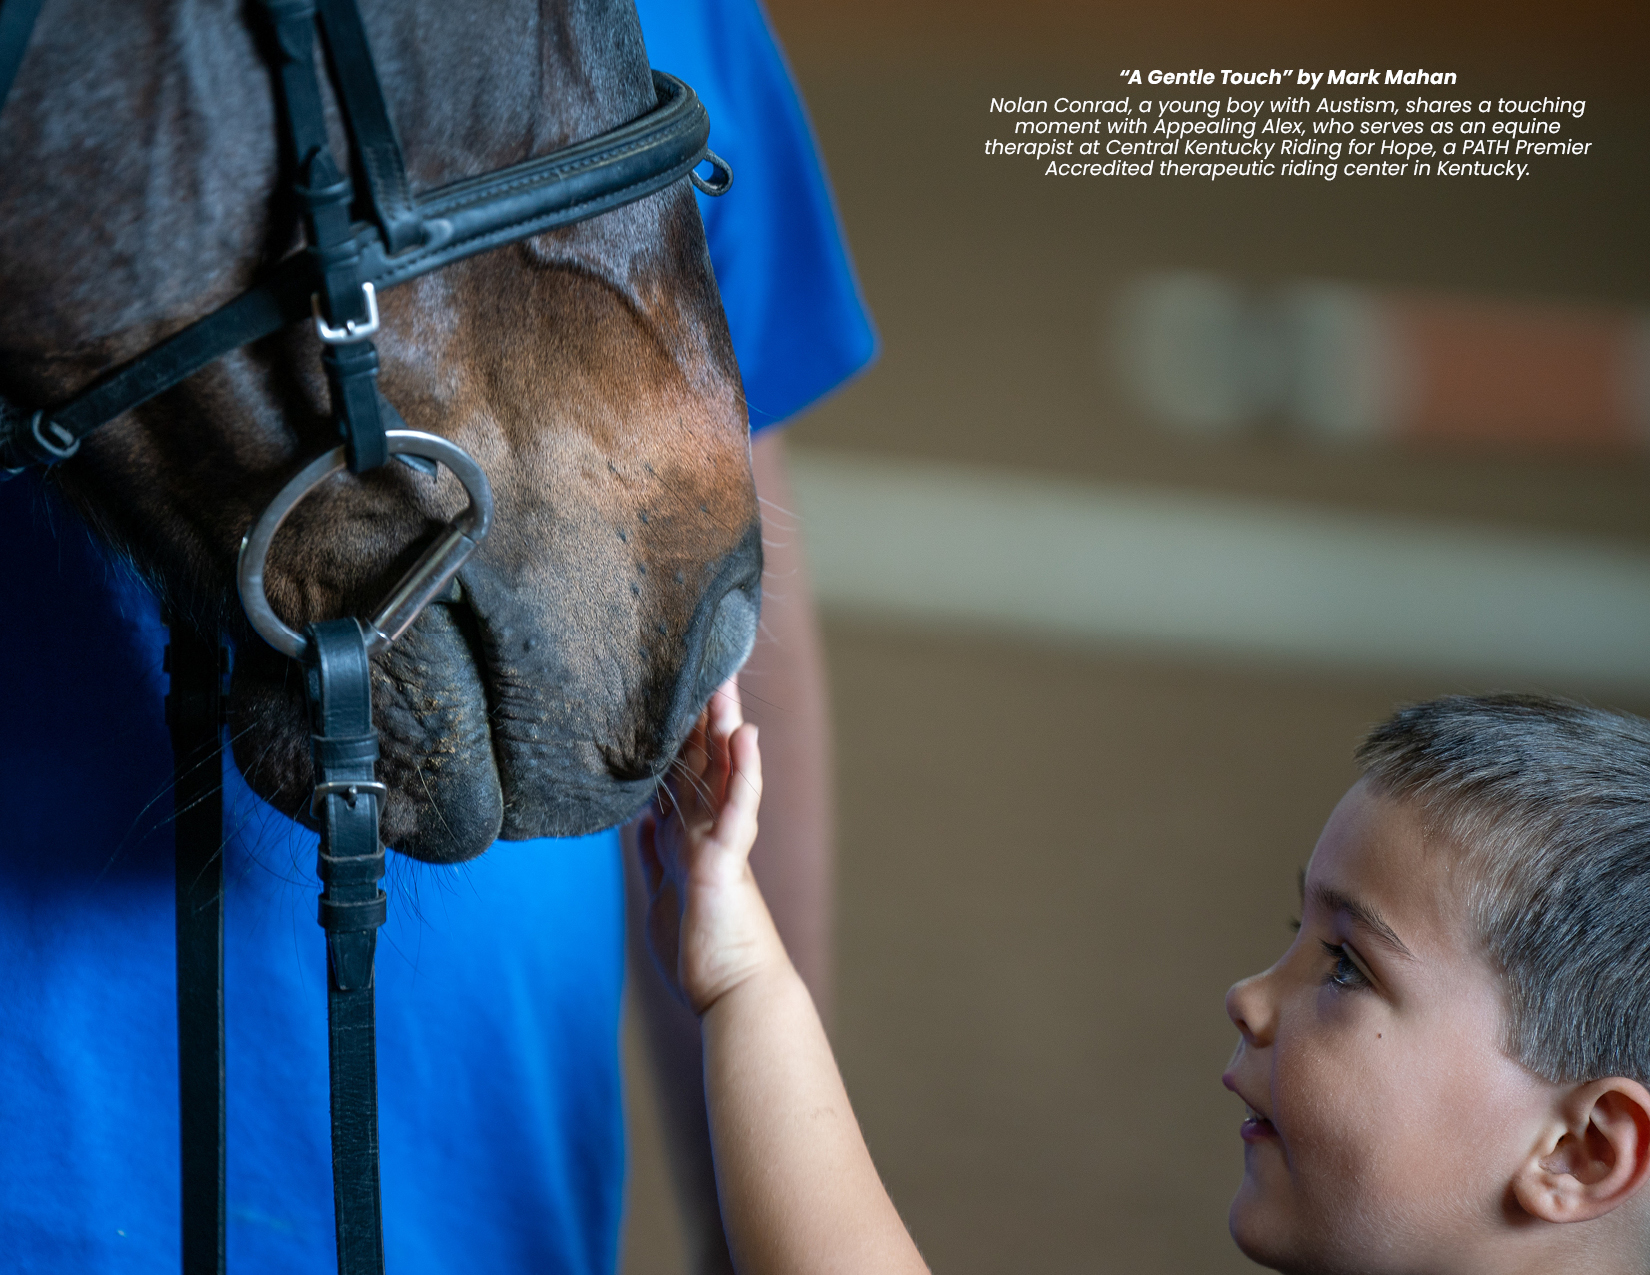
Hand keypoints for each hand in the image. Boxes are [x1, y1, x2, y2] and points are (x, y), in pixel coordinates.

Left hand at [635, 678, 784, 1015]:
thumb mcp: (663, 895)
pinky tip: (745, 736)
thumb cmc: (701, 954)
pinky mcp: (727, 862)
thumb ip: (654, 856)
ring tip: (725, 681)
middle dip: (703, 714)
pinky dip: (743, 771)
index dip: (679, 734)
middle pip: (705, 761)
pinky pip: (736, 808)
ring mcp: (721, 843)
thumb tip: (640, 823)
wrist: (735, 996)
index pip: (683, 775)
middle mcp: (708, 833)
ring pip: (723, 772)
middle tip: (704, 664)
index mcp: (691, 839)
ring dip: (725, 725)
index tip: (673, 695)